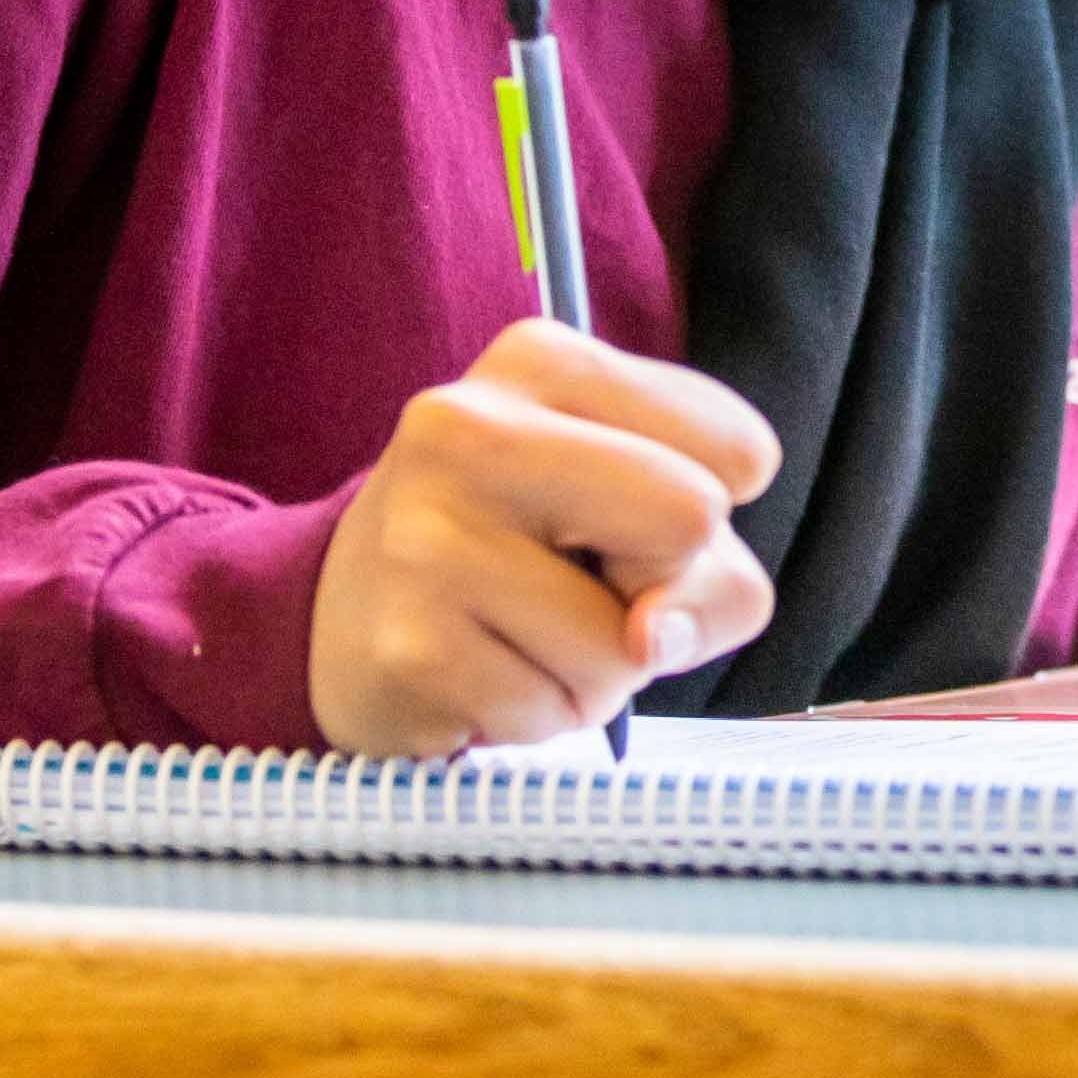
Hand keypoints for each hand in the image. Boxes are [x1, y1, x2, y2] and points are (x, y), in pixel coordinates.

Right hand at [311, 319, 780, 756]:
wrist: (336, 620)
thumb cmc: (520, 558)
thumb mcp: (632, 519)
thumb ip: (712, 572)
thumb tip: (651, 637)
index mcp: (542, 361)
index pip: (741, 451)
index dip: (709, 519)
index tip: (625, 519)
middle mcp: (470, 426)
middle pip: (693, 518)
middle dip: (664, 586)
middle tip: (580, 584)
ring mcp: (427, 537)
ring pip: (629, 645)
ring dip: (600, 673)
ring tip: (519, 634)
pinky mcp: (409, 646)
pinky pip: (555, 713)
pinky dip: (539, 716)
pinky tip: (478, 673)